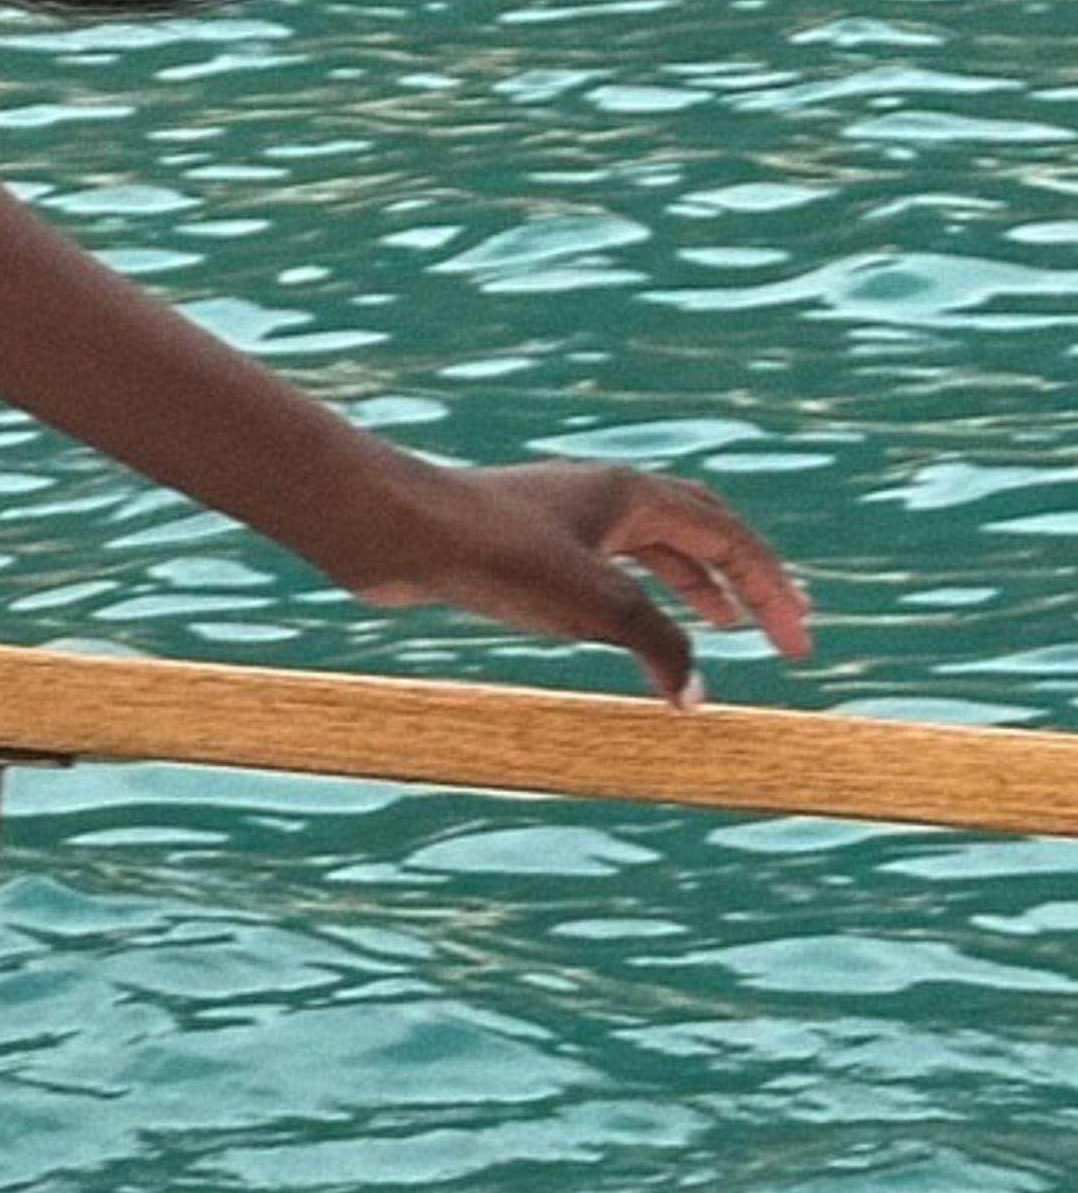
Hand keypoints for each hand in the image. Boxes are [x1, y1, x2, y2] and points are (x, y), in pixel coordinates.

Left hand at [320, 448, 812, 706]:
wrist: (393, 530)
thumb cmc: (493, 551)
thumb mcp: (593, 603)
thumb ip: (657, 644)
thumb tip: (695, 698)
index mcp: (632, 494)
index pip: (730, 536)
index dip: (773, 590)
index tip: (800, 646)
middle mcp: (603, 496)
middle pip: (698, 531)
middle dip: (745, 579)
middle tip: (777, 629)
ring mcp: (562, 519)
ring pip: (648, 548)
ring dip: (692, 586)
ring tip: (722, 629)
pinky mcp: (524, 547)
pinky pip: (602, 569)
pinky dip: (635, 601)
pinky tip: (631, 633)